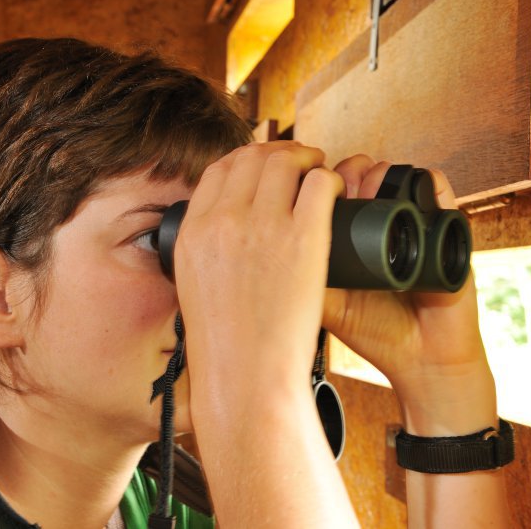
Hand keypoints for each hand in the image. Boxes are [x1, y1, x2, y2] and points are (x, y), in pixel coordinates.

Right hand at [175, 141, 344, 414]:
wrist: (247, 378)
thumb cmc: (227, 345)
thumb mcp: (195, 286)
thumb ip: (207, 248)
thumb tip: (225, 226)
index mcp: (194, 232)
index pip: (219, 171)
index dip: (246, 160)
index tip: (264, 167)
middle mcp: (224, 222)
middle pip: (252, 158)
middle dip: (279, 152)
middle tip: (299, 161)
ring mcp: (263, 228)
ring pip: (286, 162)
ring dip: (307, 158)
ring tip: (319, 170)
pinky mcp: (303, 240)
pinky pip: (320, 185)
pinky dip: (330, 181)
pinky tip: (336, 192)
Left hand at [322, 155, 497, 435]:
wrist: (423, 360)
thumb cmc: (374, 334)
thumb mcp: (326, 305)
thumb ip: (294, 279)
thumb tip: (254, 255)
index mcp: (351, 236)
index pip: (330, 192)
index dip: (313, 181)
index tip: (297, 184)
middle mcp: (381, 224)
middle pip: (362, 175)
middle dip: (345, 171)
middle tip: (330, 182)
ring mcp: (414, 224)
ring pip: (395, 176)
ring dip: (379, 173)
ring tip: (367, 187)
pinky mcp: (449, 231)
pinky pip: (439, 192)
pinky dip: (427, 182)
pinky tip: (412, 191)